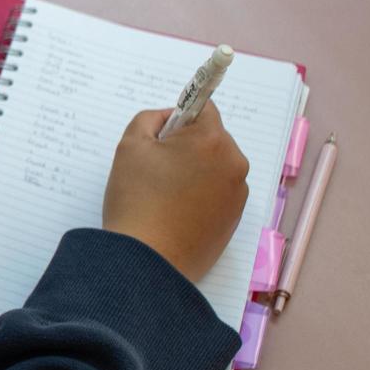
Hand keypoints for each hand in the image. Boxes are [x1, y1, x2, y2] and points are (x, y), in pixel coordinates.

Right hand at [101, 102, 249, 283]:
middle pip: (212, 139)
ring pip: (215, 167)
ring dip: (196, 171)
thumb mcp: (131, 145)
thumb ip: (151, 118)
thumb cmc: (136, 200)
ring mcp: (238, 195)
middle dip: (188, 146)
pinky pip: (218, 194)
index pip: (203, 108)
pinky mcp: (235, 220)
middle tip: (157, 169)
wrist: (147, 261)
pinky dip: (201, 196)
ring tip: (165, 195)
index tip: (163, 137)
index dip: (180, 118)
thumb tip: (170, 118)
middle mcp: (234, 164)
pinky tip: (176, 212)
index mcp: (212, 141)